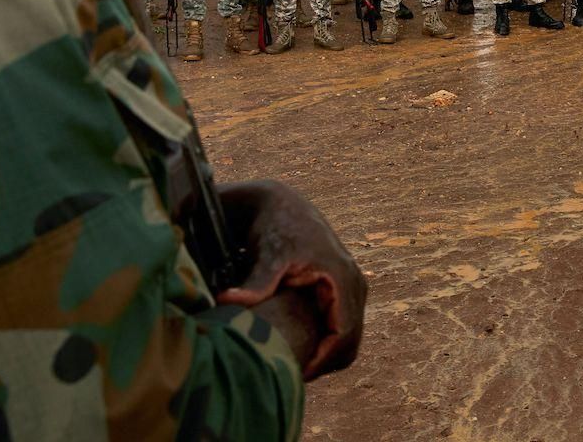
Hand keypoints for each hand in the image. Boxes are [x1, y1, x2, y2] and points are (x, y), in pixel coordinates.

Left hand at [215, 180, 366, 379]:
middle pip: (350, 342)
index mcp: (342, 277)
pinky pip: (341, 327)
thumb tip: (229, 302)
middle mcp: (354, 283)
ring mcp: (351, 287)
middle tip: (291, 376)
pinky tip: (299, 348)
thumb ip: (256, 281)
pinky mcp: (342, 290)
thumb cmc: (275, 227)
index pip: (343, 333)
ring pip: (348, 338)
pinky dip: (325, 343)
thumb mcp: (268, 253)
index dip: (322, 360)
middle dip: (324, 363)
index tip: (297, 375)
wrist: (282, 206)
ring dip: (325, 355)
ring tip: (294, 365)